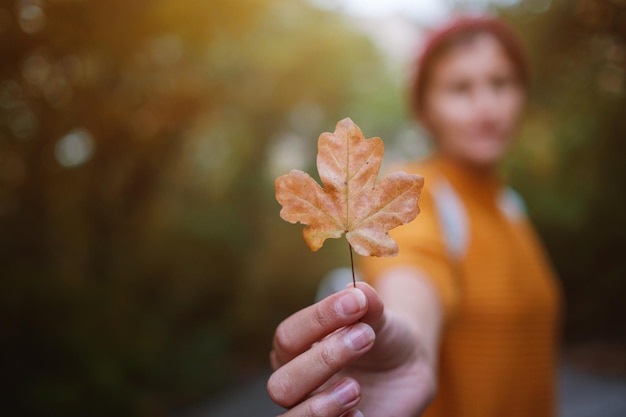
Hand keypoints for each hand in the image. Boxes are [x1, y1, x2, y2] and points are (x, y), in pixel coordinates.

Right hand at [267, 282, 435, 416]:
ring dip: (322, 404)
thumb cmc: (382, 338)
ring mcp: (313, 410)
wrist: (407, 367)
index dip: (319, 318)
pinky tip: (361, 411)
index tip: (357, 302)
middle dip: (322, 361)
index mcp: (298, 348)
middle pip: (281, 384)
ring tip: (356, 387)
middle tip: (364, 339)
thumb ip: (368, 305)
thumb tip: (358, 289)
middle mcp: (297, 382)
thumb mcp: (380, 319)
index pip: (287, 336)